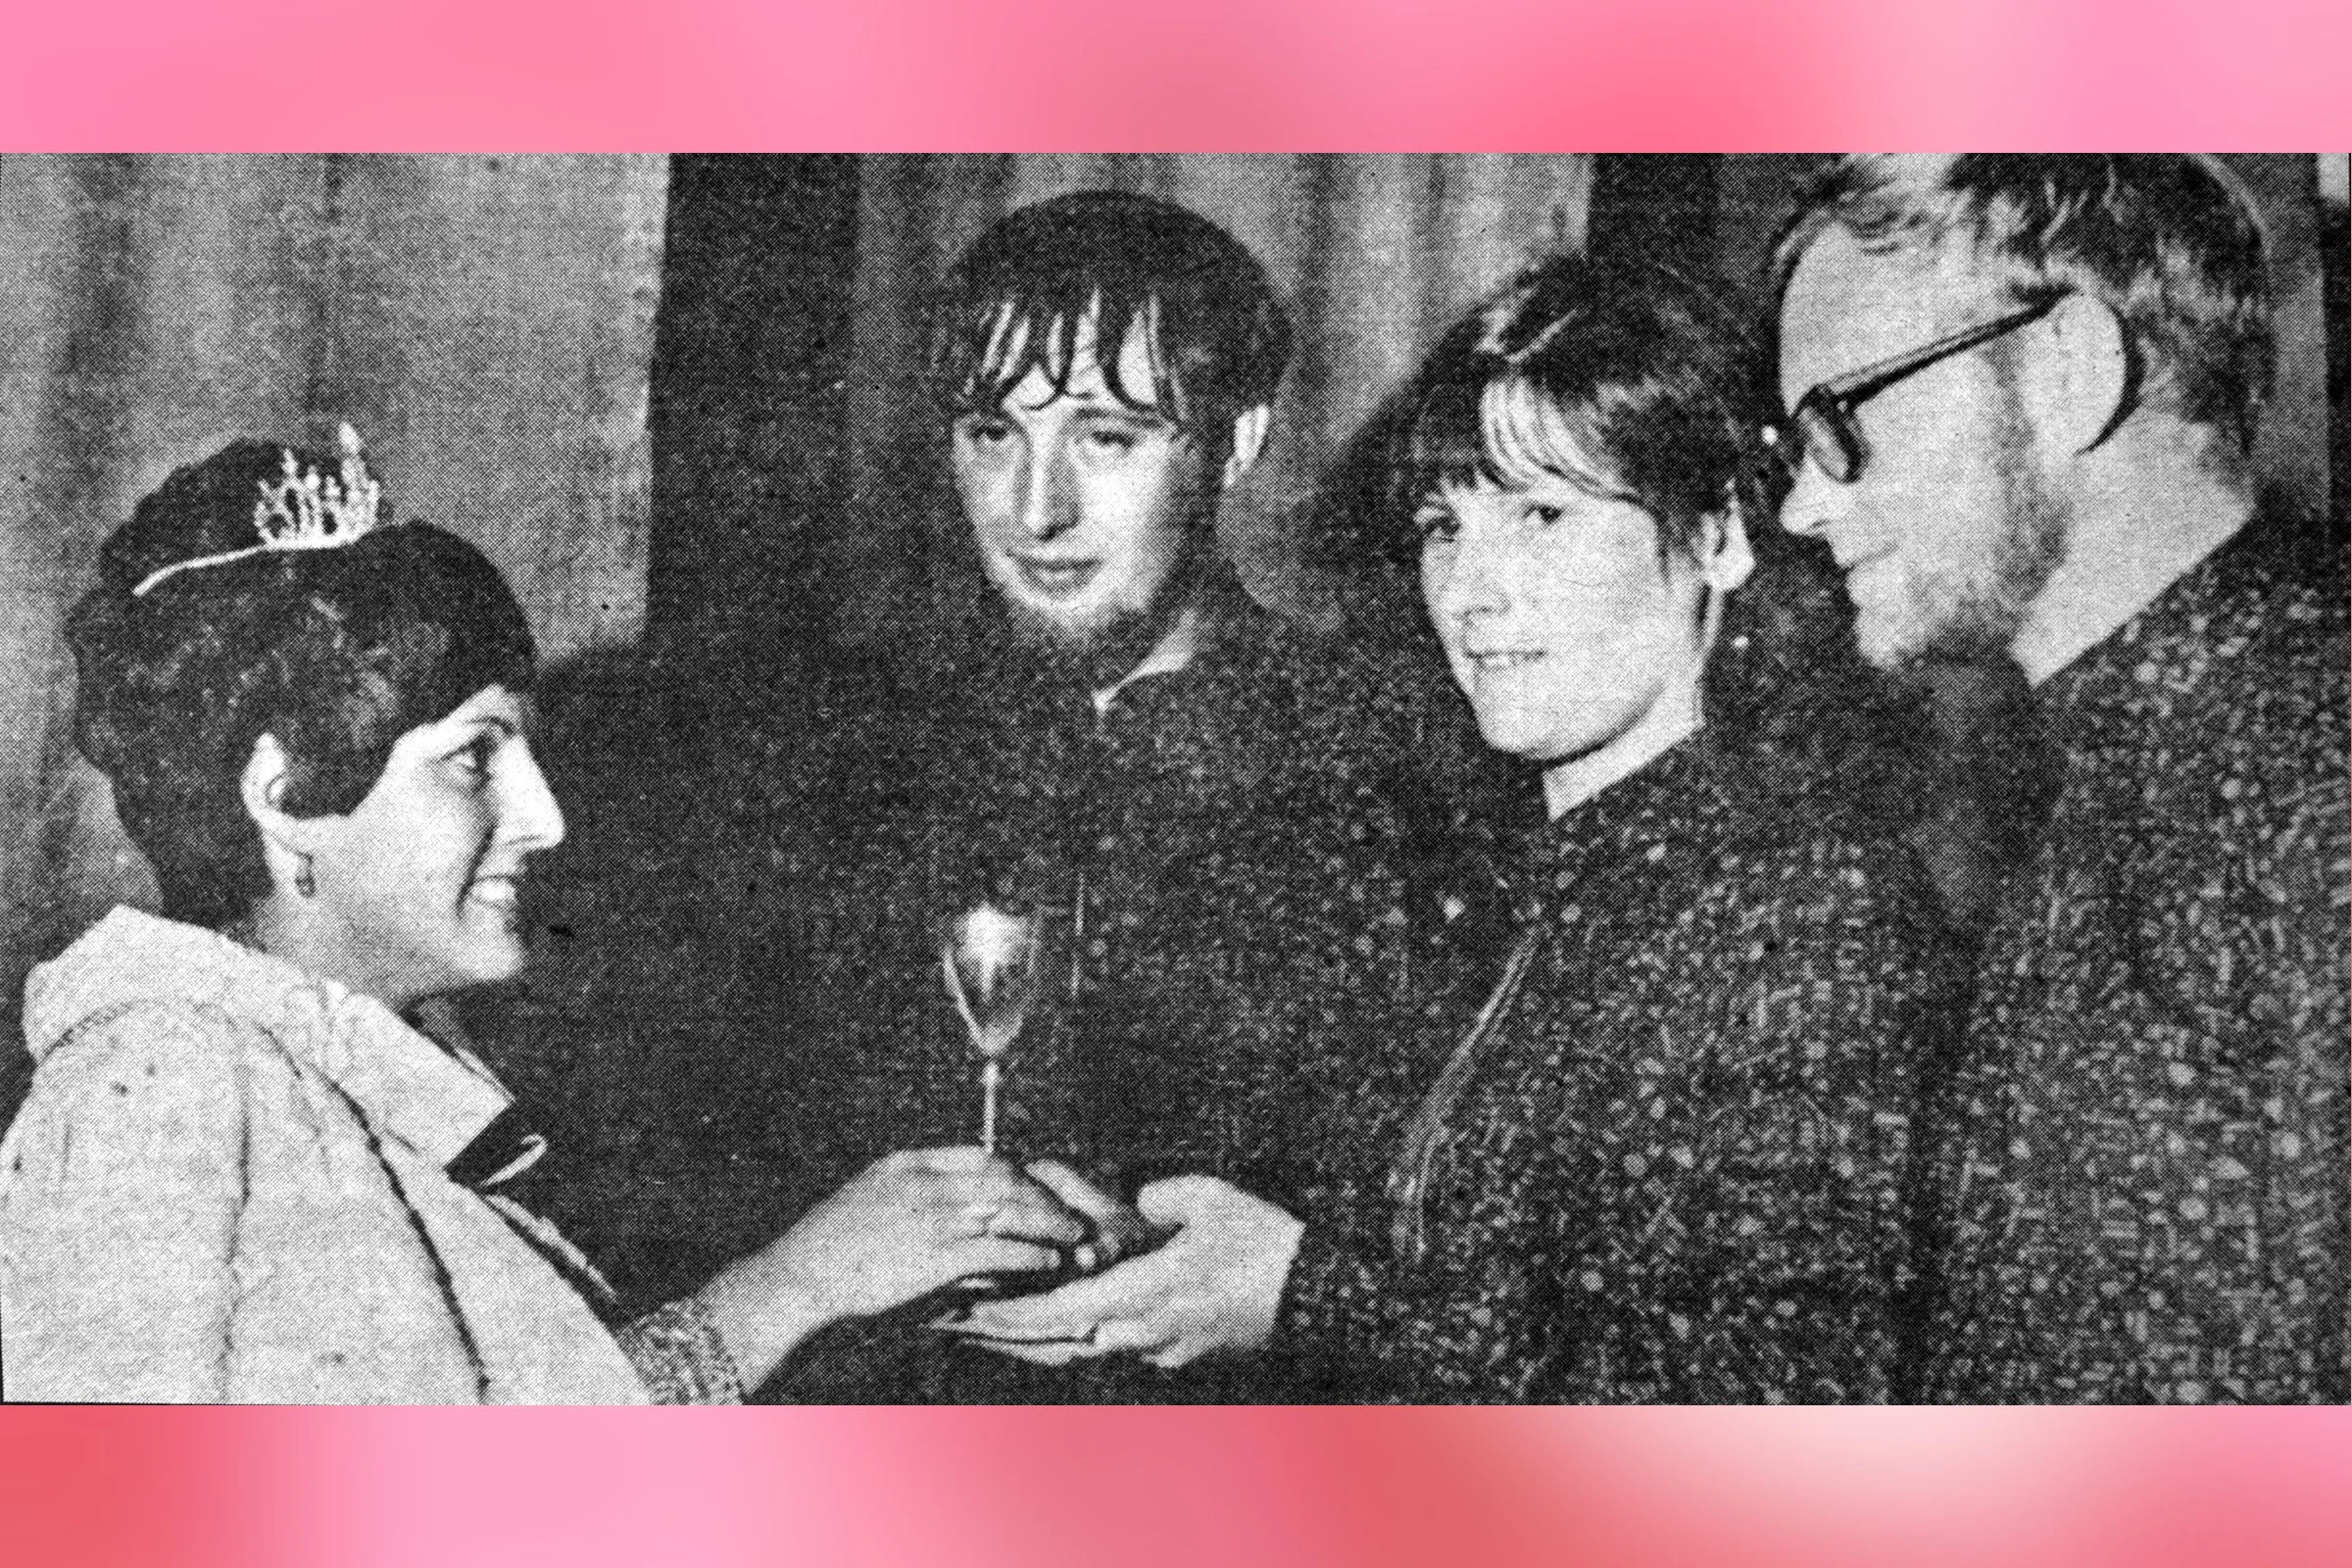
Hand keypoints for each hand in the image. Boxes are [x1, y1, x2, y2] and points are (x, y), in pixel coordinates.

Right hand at [696, 1147, 1084, 1385]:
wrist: (800, 1275)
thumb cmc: (829, 1244)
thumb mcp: (869, 1198)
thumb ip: (910, 1194)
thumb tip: (947, 1204)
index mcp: (909, 1164)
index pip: (980, 1156)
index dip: (1016, 1173)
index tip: (1035, 1189)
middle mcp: (925, 1184)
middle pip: (1004, 1179)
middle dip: (1042, 1196)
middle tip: (1066, 1212)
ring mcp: (932, 1218)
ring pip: (1009, 1211)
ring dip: (1047, 1224)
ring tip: (1071, 1237)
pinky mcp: (936, 1257)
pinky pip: (998, 1251)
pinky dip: (1029, 1255)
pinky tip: (1046, 1262)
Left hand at [940, 1174, 1302, 1368]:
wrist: (1318, 1299)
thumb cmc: (1267, 1246)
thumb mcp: (1208, 1198)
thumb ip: (1157, 1197)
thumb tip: (1132, 1204)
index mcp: (1144, 1294)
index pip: (1057, 1311)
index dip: (1006, 1313)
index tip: (965, 1310)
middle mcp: (1143, 1332)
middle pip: (1057, 1343)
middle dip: (1004, 1335)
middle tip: (957, 1324)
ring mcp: (1161, 1348)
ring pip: (1083, 1350)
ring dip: (1036, 1341)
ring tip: (991, 1330)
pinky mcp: (1179, 1352)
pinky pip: (1116, 1347)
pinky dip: (1077, 1336)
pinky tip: (1059, 1326)